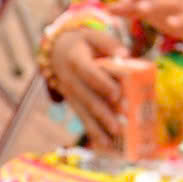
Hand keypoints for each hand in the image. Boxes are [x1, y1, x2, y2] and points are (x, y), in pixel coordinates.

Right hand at [48, 29, 124, 145]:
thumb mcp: (93, 36)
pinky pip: (83, 119)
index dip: (102, 84)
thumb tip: (125, 55)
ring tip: (112, 142)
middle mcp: (70, 80)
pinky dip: (93, 132)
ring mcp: (70, 94)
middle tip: (118, 127)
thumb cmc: (84, 43)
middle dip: (103, 114)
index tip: (117, 95)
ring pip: (84, 113)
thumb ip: (109, 44)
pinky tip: (105, 145)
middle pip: (87, 99)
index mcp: (75, 60)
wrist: (57, 51)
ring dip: (98, 128)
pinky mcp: (74, 103)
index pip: (89, 73)